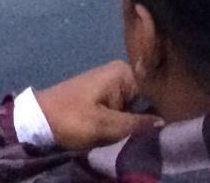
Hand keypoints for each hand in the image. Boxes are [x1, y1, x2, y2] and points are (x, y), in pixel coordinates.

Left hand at [34, 61, 162, 150]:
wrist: (37, 122)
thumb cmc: (71, 119)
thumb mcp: (103, 126)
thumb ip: (135, 125)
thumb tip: (166, 123)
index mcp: (124, 72)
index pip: (156, 89)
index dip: (164, 109)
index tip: (172, 127)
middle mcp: (122, 74)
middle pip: (147, 98)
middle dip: (151, 117)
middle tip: (160, 137)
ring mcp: (112, 85)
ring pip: (136, 106)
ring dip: (138, 123)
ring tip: (149, 138)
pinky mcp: (104, 98)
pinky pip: (124, 110)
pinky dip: (128, 122)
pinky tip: (134, 134)